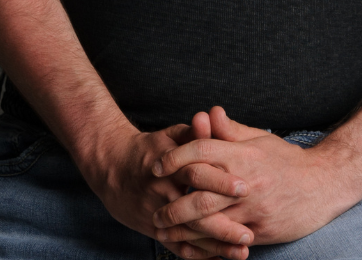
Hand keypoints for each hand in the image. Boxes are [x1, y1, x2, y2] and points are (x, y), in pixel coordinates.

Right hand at [83, 118, 254, 259]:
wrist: (112, 167)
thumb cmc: (150, 148)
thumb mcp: (170, 136)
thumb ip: (195, 132)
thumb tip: (213, 116)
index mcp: (171, 165)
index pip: (198, 172)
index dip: (221, 181)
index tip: (245, 188)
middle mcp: (163, 190)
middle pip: (194, 211)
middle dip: (222, 224)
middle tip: (248, 232)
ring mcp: (156, 212)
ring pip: (188, 233)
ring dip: (215, 245)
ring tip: (241, 252)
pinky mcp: (152, 228)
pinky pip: (175, 246)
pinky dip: (197, 255)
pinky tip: (218, 259)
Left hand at [152, 107, 355, 246]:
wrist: (322, 187)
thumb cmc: (287, 160)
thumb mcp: (260, 139)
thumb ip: (230, 130)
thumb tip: (207, 113)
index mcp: (243, 155)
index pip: (202, 151)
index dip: (176, 156)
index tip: (157, 164)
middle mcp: (245, 183)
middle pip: (200, 191)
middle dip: (173, 200)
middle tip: (154, 206)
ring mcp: (251, 210)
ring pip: (209, 221)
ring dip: (182, 227)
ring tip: (162, 229)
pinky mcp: (257, 232)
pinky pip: (225, 241)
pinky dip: (203, 244)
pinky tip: (188, 245)